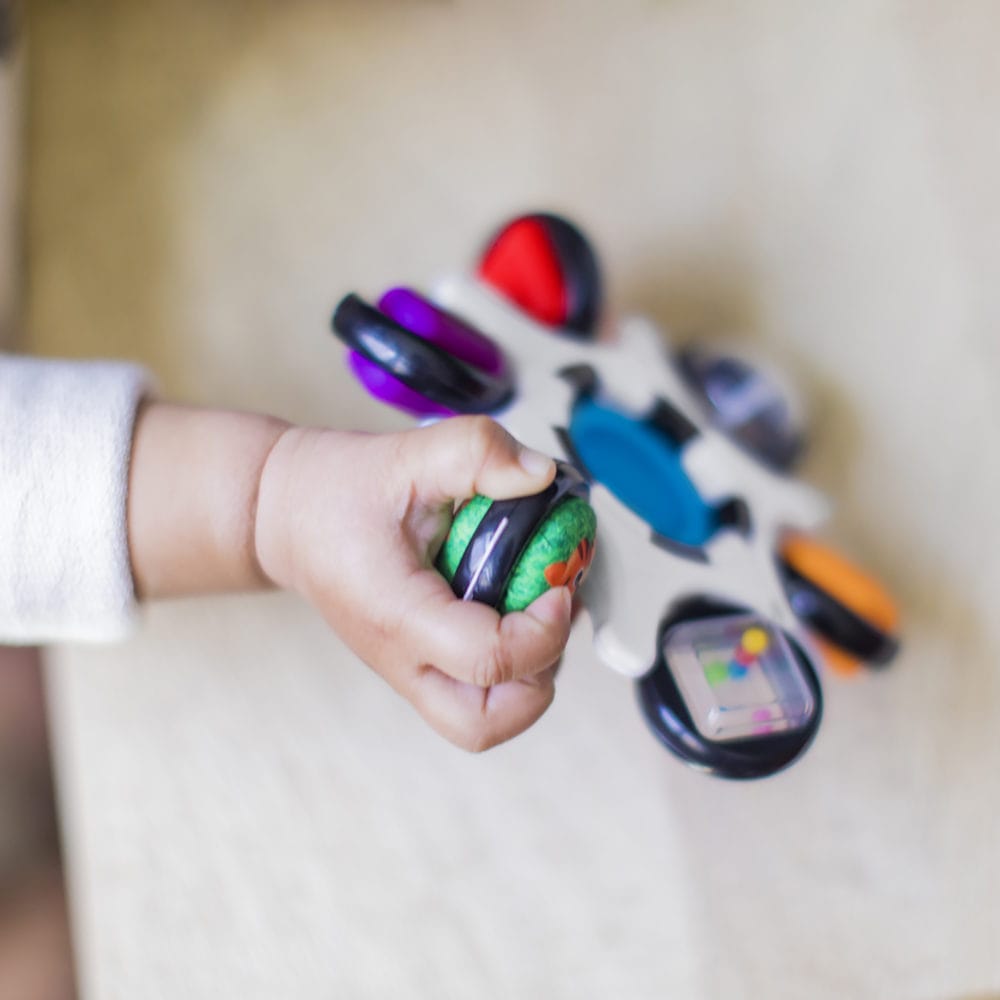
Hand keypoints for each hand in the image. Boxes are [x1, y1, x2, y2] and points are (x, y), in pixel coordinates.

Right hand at [254, 416, 572, 750]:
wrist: (287, 516)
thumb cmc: (339, 490)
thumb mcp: (408, 453)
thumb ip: (475, 452)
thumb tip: (541, 474)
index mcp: (398, 614)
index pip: (488, 660)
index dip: (544, 631)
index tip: (557, 582)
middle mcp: (400, 658)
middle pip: (484, 726)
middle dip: (538, 680)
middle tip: (550, 618)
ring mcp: (406, 669)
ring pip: (480, 721)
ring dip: (528, 678)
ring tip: (535, 611)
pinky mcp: (416, 663)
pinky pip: (473, 693)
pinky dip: (510, 667)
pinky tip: (513, 607)